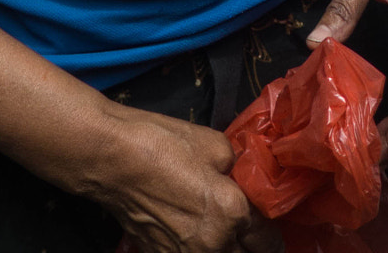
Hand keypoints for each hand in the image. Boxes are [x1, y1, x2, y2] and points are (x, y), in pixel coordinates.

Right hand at [87, 106, 280, 252]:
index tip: (268, 229)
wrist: (115, 159)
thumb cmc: (165, 144)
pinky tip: (194, 235)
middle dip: (251, 248)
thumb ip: (238, 171)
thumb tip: (241, 182)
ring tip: (222, 234)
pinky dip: (200, 250)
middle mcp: (213, 244)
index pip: (267, 241)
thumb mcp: (216, 145)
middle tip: (249, 234)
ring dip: (226, 250)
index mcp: (232, 212)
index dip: (272, 234)